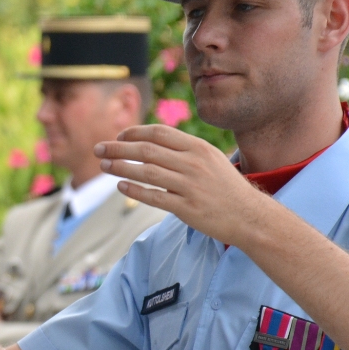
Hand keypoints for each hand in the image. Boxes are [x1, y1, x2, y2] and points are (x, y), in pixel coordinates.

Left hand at [97, 125, 271, 249]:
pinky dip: (135, 190)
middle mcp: (193, 164)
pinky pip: (154, 196)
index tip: (118, 136)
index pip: (159, 133)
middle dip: (118, 148)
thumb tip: (153, 142)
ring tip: (104, 166)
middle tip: (99, 149)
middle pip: (147, 150)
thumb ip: (185, 150)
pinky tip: (121, 186)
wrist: (249, 216)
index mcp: (198, 148)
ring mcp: (189, 186)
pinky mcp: (186, 208)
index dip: (135, 133)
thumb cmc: (226, 187)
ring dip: (121, 167)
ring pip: (146, 172)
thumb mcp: (211, 159)